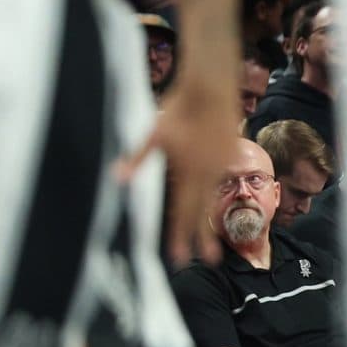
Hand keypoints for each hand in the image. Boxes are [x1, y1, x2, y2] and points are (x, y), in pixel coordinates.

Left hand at [121, 76, 238, 267]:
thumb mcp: (155, 134)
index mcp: (192, 172)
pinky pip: (218, 176)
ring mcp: (223, 162)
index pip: (186, 211)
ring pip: (212, 193)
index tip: (181, 258)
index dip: (182, 236)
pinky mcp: (228, 150)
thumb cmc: (180, 108)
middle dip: (204, 238)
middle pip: (204, 211)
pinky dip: (210, 189)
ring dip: (207, 215)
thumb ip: (138, 158)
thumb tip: (118, 178)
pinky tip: (206, 188)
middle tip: (211, 261)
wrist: (211, 86)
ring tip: (206, 235)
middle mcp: (211, 172)